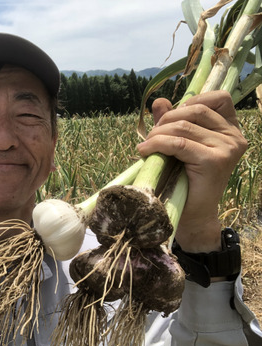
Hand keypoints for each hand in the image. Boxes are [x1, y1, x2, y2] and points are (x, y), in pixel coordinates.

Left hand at [137, 90, 246, 252]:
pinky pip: (178, 143)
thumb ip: (172, 121)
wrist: (191, 214)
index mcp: (231, 129)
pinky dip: (157, 144)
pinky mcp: (214, 161)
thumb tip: (160, 101)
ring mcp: (228, 148)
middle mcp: (234, 136)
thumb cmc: (184, 179)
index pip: (219, 98)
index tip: (171, 117)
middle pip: (195, 110)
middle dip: (167, 120)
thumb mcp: (178, 143)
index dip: (191, 101)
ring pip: (184, 126)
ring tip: (147, 146)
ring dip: (158, 134)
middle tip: (152, 136)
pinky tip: (145, 151)